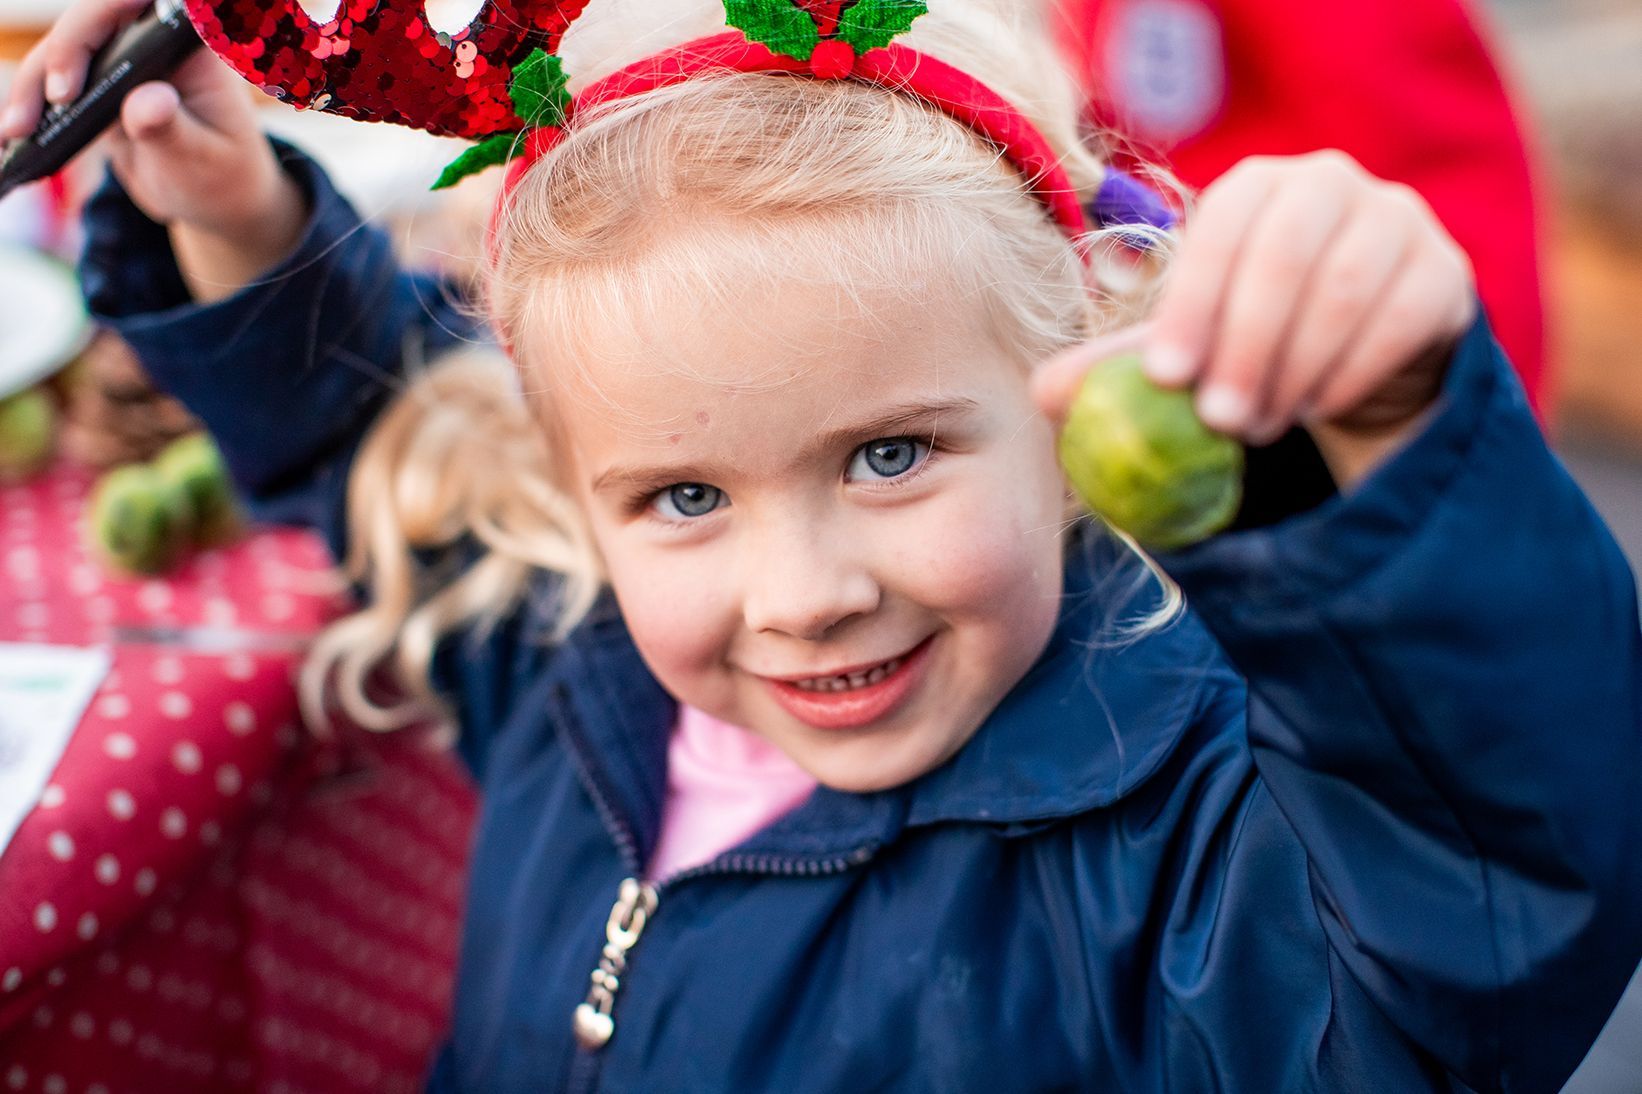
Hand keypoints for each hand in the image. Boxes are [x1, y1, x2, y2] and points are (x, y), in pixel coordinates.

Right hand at [1, 0, 305, 298]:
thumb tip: (146, 101)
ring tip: (12, 135)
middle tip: (33, 117)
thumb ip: (171, 129)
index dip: (94, 25)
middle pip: (87, 26)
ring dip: (29, 91)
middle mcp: (151, 41)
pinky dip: (28, 108)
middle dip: (52, 64)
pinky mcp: (94, 82)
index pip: (138, 5)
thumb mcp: (201, 159)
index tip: (69, 85)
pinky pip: (51, 84)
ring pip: (58, 55)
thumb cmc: (220, 175)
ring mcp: (119, 59)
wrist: (213, 197)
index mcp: (189, 47)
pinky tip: (8, 139)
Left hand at [1036, 152, 1476, 489]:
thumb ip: (1116, 368)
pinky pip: (1402, 321)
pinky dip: (1350, 374)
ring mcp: (1397, 222)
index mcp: (1254, 186)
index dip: (1191, 302)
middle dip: (1245, 346)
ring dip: (1294, 370)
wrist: (1348, 367)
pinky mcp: (1445, 274)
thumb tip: (1045, 394)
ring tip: (1257, 427)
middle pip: (1287, 255)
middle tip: (1216, 420)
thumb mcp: (1183, 354)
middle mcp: (1330, 184)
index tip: (1164, 379)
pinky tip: (1316, 408)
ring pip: (1345, 291)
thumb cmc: (1248, 346)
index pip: (1221, 227)